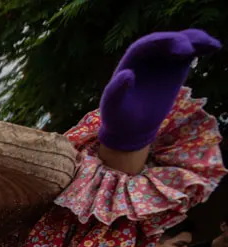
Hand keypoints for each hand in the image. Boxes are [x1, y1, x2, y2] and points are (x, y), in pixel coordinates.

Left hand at [100, 29, 220, 151]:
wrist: (130, 126)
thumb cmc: (118, 117)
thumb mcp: (113, 107)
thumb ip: (115, 91)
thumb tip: (127, 74)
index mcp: (131, 60)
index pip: (147, 45)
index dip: (163, 44)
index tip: (181, 51)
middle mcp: (148, 55)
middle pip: (166, 41)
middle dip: (181, 41)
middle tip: (192, 51)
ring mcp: (163, 59)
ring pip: (181, 42)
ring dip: (197, 40)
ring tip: (212, 46)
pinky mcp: (175, 66)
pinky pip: (190, 52)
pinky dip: (201, 48)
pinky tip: (214, 48)